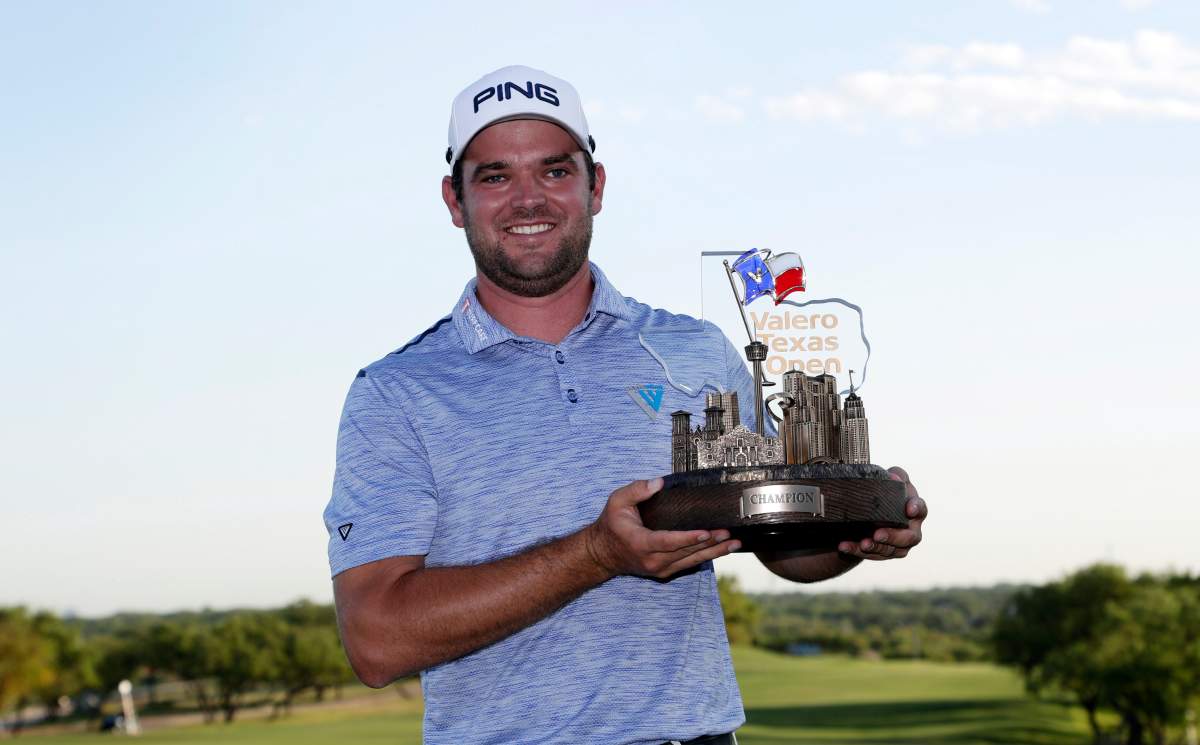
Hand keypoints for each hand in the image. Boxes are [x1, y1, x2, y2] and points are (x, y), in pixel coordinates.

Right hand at [584, 477, 740, 579]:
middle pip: (686, 552)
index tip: (706, 533)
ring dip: (714, 552)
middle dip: (710, 543)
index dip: (689, 538)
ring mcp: (660, 569)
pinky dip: (706, 556)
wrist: (602, 554)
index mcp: (641, 543)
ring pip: (692, 561)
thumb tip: (658, 483)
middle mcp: (653, 560)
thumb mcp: (617, 502)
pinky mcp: (665, 571)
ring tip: (733, 543)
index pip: (668, 542)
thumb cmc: (612, 525)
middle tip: (729, 534)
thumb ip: (637, 490)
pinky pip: (689, 564)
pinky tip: (721, 549)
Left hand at [838, 466, 925, 560]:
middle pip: (909, 538)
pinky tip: (844, 546)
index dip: (916, 508)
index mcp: (914, 510)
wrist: (871, 511)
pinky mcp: (883, 553)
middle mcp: (911, 530)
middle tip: (878, 534)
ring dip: (875, 548)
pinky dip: (856, 550)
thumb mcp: (889, 480)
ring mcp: (898, 545)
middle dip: (893, 537)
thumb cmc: (886, 493)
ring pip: (890, 550)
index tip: (909, 510)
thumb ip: (894, 475)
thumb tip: (892, 477)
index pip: (921, 509)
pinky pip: (871, 555)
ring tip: (863, 543)